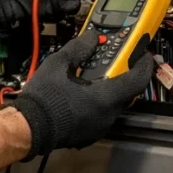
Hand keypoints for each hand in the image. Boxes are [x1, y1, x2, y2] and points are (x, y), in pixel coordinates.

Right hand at [12, 31, 154, 155]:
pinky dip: (99, 101)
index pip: (137, 80)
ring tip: (95, 76)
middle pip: (127, 91)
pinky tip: (84, 93)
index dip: (143, 64)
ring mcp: (100, 126)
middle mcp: (108, 114)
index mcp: (105, 97)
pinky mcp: (90, 134)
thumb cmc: (43, 100)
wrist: (29, 128)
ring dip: (110, 88)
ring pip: (114, 103)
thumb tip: (90, 38)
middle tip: (116, 60)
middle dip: (124, 74)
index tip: (143, 53)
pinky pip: (102, 114)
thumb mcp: (58, 64)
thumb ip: (79, 48)